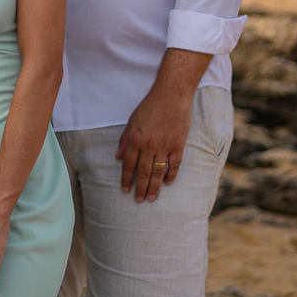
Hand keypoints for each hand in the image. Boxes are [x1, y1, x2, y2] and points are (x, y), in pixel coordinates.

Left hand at [115, 83, 192, 202]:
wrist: (171, 96)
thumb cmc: (150, 107)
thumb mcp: (132, 121)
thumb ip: (125, 140)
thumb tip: (118, 157)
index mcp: (135, 140)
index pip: (129, 165)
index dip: (126, 179)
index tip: (125, 190)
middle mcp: (149, 146)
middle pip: (143, 172)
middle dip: (140, 188)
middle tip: (139, 200)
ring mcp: (165, 146)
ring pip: (158, 172)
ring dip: (154, 187)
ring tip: (151, 198)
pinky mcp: (178, 145)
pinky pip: (174, 164)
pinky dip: (171, 175)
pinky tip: (167, 183)